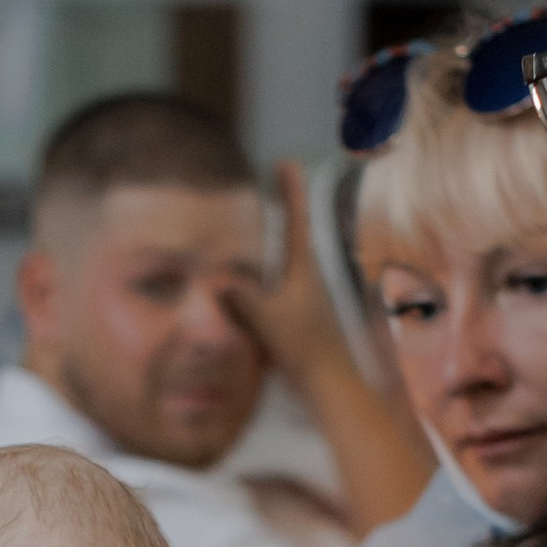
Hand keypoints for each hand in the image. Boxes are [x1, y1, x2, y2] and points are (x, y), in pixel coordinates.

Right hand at [221, 160, 349, 390]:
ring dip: (271, 252)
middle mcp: (309, 280)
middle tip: (276, 187)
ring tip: (253, 241)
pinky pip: (279, 293)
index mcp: (303, 270)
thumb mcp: (264, 317)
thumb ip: (239, 296)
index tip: (284, 161)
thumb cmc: (301, 347)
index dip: (290, 190)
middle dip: (283, 214)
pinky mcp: (303, 323)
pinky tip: (252, 293)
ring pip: (286, 268)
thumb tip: (217, 279)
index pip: (295, 220)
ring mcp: (308, 302)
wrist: (330, 384)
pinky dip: (264, 284)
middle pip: (293, 239)